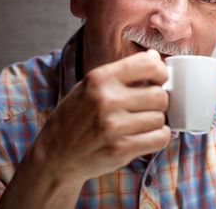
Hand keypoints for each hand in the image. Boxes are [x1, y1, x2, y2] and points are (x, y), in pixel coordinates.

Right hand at [32, 49, 170, 181]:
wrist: (54, 157)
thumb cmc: (75, 119)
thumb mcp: (88, 86)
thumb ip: (121, 72)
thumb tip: (154, 57)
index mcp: (99, 78)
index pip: (148, 64)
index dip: (160, 72)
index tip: (160, 79)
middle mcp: (106, 100)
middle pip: (159, 95)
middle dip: (158, 102)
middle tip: (148, 107)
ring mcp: (114, 126)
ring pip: (160, 118)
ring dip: (155, 122)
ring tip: (141, 123)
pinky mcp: (121, 149)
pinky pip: (160, 138)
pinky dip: (158, 137)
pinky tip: (146, 136)